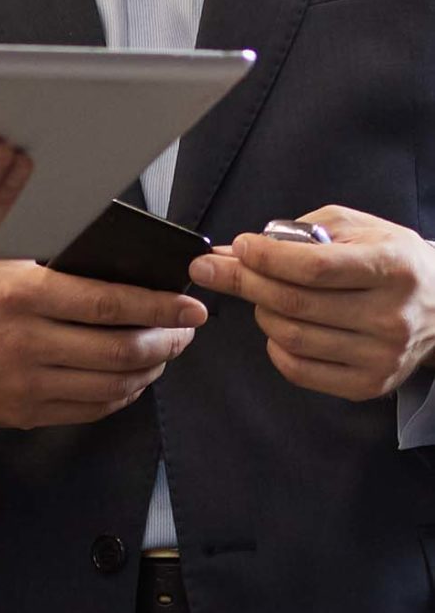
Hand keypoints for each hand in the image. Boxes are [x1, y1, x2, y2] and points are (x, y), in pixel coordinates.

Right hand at [0, 258, 206, 432]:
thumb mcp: (3, 264)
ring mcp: (25, 386)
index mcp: (22, 296)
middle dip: (165, 342)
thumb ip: (56, 269)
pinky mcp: (25, 414)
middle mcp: (25, 343)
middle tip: (185, 331)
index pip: (107, 304)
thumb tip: (125, 269)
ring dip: (149, 370)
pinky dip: (122, 395)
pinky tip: (133, 378)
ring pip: (111, 385)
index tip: (190, 307)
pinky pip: (91, 409)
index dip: (158, 307)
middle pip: (118, 351)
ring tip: (163, 352)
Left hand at [190, 207, 434, 400]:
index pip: (314, 267)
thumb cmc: (393, 261)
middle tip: (218, 269)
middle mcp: (389, 315)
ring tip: (261, 295)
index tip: (239, 247)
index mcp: (390, 268)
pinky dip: (275, 347)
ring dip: (261, 311)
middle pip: (296, 303)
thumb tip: (242, 249)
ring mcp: (379, 356)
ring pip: (292, 337)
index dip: (267, 257)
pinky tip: (278, 327)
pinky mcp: (368, 385)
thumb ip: (303, 230)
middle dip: (246, 282)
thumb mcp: (360, 228)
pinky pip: (300, 371)